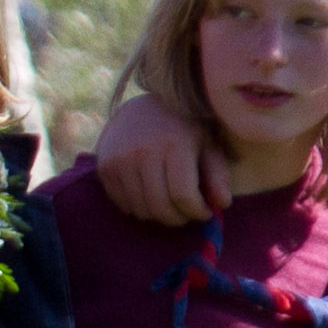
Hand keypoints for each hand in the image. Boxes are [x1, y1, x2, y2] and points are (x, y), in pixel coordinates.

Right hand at [91, 95, 225, 225]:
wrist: (141, 108)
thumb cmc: (182, 129)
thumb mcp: (206, 145)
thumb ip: (217, 175)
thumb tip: (222, 205)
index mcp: (174, 144)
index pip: (183, 195)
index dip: (197, 212)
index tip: (205, 213)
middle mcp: (143, 152)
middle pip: (160, 207)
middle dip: (178, 218)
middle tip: (186, 214)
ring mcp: (120, 161)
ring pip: (141, 210)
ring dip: (159, 215)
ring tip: (170, 205)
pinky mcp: (105, 168)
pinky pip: (123, 204)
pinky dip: (139, 208)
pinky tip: (150, 196)